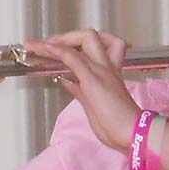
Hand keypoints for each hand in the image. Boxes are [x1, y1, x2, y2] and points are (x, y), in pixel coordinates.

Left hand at [23, 28, 138, 153]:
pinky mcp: (93, 81)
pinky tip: (46, 47)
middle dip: (65, 37)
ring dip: (56, 40)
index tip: (57, 48)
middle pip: (90, 37)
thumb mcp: (93, 103)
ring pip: (82, 40)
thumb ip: (79, 89)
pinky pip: (74, 58)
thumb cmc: (117, 123)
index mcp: (108, 71)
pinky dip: (58, 50)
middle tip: (46, 43)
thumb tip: (67, 82)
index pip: (97, 46)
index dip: (76, 44)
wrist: (131, 133)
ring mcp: (100, 71)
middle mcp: (106, 67)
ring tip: (37, 44)